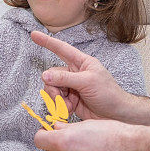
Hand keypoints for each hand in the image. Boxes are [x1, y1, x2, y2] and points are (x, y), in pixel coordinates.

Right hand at [30, 30, 149, 123]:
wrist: (115, 115)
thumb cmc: (108, 94)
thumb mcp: (87, 82)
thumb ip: (65, 78)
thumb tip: (44, 75)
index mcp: (81, 62)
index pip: (61, 49)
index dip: (47, 42)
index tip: (33, 35)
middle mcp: (74, 73)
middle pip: (51, 75)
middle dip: (54, 89)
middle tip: (64, 98)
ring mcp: (71, 87)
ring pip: (51, 89)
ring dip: (58, 100)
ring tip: (70, 106)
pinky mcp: (69, 100)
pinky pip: (55, 101)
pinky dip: (60, 108)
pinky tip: (71, 110)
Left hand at [34, 120, 149, 150]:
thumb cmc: (114, 134)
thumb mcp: (87, 123)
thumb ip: (66, 128)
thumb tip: (55, 128)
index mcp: (65, 141)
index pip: (39, 140)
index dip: (43, 135)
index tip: (48, 133)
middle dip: (57, 146)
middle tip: (72, 140)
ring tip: (88, 150)